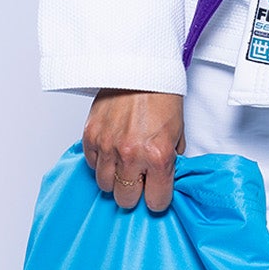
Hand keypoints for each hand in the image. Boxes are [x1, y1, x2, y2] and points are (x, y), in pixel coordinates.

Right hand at [83, 90, 184, 212]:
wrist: (140, 69)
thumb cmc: (161, 97)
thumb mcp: (178, 133)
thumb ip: (170, 160)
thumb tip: (164, 178)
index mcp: (158, 157)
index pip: (155, 201)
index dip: (157, 199)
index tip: (156, 193)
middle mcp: (131, 155)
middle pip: (125, 199)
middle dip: (134, 193)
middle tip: (138, 180)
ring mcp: (108, 147)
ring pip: (105, 185)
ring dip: (115, 178)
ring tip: (123, 165)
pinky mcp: (91, 136)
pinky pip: (92, 164)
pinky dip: (101, 161)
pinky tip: (111, 151)